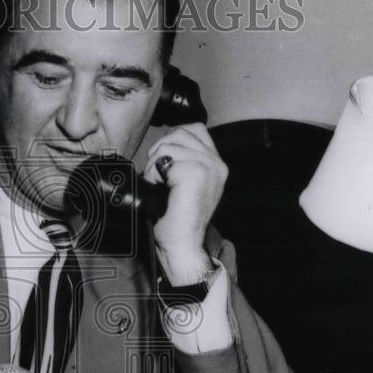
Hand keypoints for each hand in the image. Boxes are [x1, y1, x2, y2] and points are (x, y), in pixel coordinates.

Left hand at [144, 123, 228, 284]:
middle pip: (180, 132)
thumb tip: (162, 145)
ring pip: (170, 145)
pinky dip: (155, 175)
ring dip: (156, 165)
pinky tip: (161, 191)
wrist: (182, 243)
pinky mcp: (196, 174)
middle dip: (161, 151)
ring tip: (162, 186)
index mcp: (217, 165)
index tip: (165, 161)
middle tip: (160, 176)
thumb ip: (183, 161)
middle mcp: (217, 164)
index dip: (173, 138)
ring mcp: (209, 168)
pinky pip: (164, 161)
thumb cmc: (178, 219)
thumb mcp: (185, 183)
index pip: (194, 129)